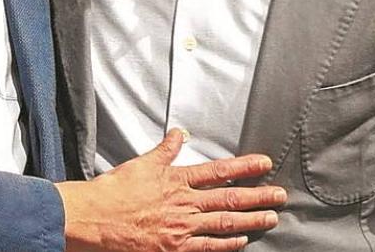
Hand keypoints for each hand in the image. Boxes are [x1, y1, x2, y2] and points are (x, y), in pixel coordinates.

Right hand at [57, 129, 285, 251]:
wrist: (94, 218)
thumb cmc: (114, 191)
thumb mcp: (141, 164)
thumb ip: (165, 150)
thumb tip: (180, 133)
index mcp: (176, 179)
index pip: (218, 171)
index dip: (244, 167)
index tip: (264, 164)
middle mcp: (184, 203)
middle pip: (229, 198)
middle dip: (258, 195)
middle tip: (280, 194)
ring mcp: (182, 228)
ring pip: (224, 223)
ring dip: (251, 219)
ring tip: (271, 217)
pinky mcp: (175, 248)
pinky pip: (208, 247)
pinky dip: (227, 244)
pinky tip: (241, 241)